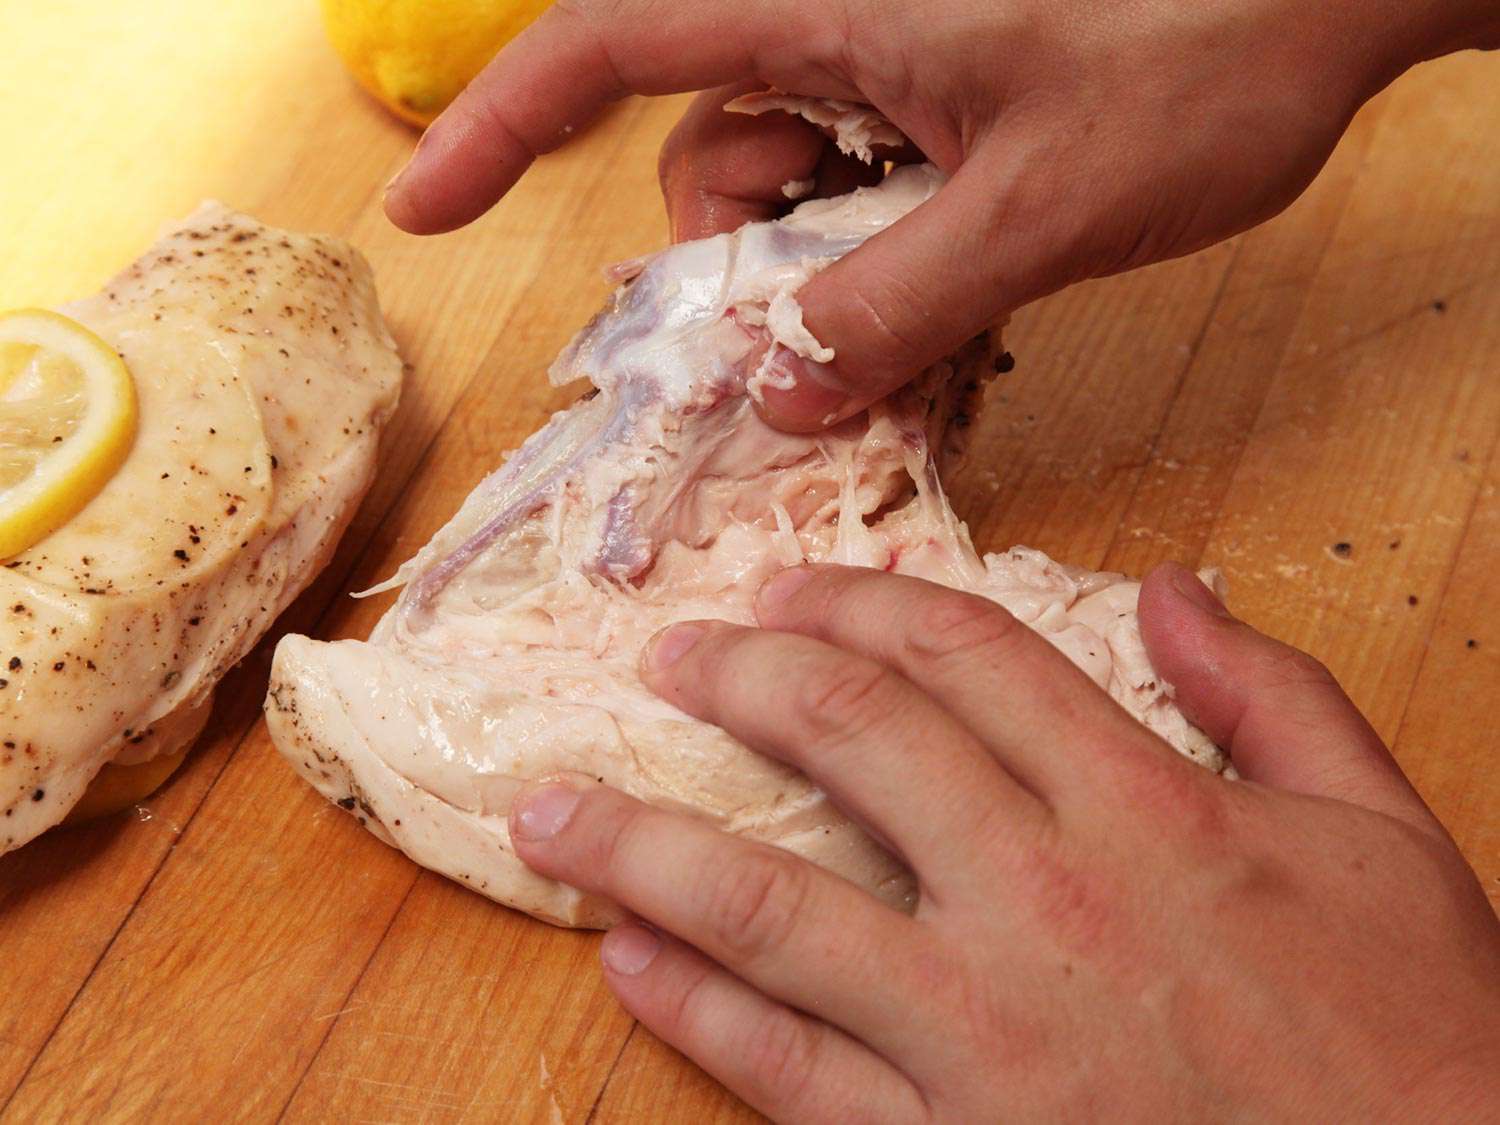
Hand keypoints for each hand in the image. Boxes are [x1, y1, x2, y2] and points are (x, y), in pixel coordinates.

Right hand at [383, 0, 1497, 430]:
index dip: (498, 126)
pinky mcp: (940, 92)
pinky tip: (957, 290)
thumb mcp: (1040, 209)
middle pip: (707, 154)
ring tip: (939, 314)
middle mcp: (838, 20)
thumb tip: (784, 386)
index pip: (609, 45)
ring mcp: (891, 57)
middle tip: (835, 344)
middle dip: (748, 268)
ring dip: (832, 278)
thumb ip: (897, 302)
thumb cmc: (1212, 45)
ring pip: (789, 188)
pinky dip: (886, 256)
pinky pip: (861, 187)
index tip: (425, 209)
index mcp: (829, 4)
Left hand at [507, 562, 1499, 1120]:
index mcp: (1145, 808)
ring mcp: (983, 1031)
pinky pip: (789, 1071)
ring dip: (645, 844)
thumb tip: (1176, 588)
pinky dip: (694, 1009)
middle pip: (851, 737)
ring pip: (774, 906)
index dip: (861, 601)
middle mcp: (1044, 898)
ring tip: (552, 807)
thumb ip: (1274, 696)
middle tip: (669, 652)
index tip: (787, 589)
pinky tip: (627, 961)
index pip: (965, 657)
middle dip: (740, 676)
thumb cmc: (1416, 1039)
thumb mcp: (1383, 836)